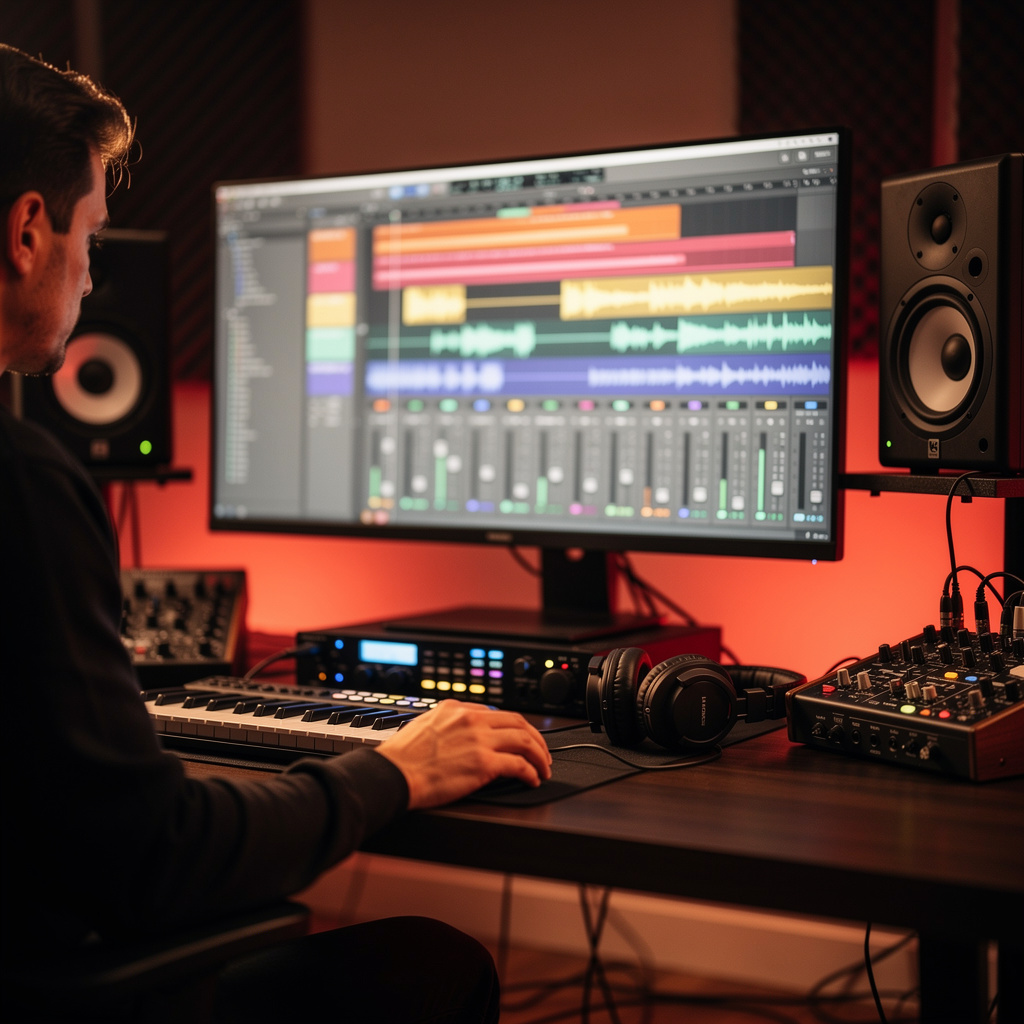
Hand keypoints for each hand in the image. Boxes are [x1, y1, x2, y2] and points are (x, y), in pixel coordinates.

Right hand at [376, 700, 552, 808]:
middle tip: (542, 752)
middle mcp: (471, 720)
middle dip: (536, 738)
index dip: (514, 727)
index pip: (496, 712)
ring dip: (539, 756)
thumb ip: (447, 724)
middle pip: (518, 722)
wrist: (393, 774)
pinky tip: (532, 779)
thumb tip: (460, 733)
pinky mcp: (484, 764)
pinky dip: (531, 772)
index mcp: (456, 708)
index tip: (520, 738)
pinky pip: (519, 765)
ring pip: (525, 741)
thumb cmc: (402, 757)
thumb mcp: (425, 725)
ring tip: (543, 768)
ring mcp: (479, 740)